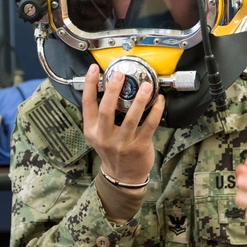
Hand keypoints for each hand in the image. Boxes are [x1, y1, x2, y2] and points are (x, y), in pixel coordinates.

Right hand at [82, 64, 163, 183]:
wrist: (123, 176)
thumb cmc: (112, 150)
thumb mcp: (98, 135)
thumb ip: (100, 116)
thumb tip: (109, 86)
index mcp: (92, 131)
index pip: (87, 104)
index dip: (89, 85)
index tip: (93, 69)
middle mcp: (105, 137)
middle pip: (106, 110)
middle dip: (112, 90)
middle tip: (120, 75)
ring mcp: (122, 143)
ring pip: (130, 118)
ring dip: (139, 100)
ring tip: (145, 86)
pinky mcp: (139, 147)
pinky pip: (149, 125)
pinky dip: (155, 111)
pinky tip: (159, 100)